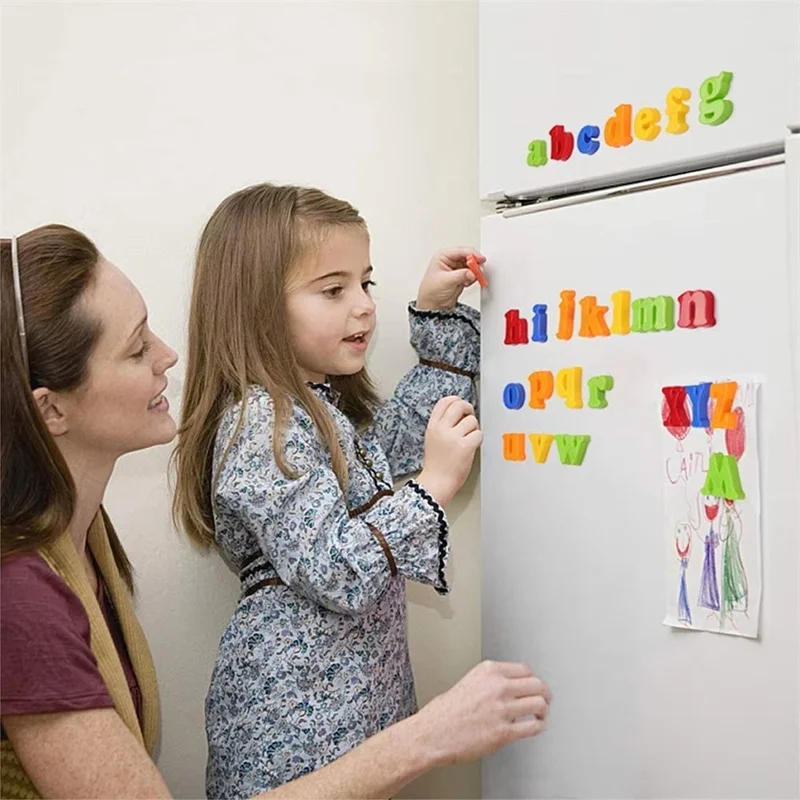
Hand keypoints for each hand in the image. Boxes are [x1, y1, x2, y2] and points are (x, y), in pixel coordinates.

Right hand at [413, 660, 550, 766]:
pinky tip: (535, 726)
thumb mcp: (470, 681)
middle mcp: (498, 687)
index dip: (532, 678)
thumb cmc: (447, 710)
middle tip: (545, 698)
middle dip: (544, 692)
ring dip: (543, 710)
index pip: (525, 669)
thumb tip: (512, 685)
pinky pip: (533, 727)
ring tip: (541, 713)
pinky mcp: (504, 732)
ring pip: (539, 704)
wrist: (434, 732)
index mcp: (489, 671)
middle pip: (537, 684)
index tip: (534, 685)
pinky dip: (539, 726)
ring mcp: (502, 709)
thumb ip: (492, 680)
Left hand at [416, 247, 486, 310]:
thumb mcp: (445, 281)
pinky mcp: (462, 276)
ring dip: (474, 272)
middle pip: (468, 257)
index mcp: (443, 256)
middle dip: (475, 264)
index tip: (480, 259)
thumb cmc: (431, 291)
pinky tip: (466, 283)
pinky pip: (472, 274)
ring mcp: (457, 268)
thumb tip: (472, 272)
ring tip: (469, 280)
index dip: (472, 254)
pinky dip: (473, 278)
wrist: (433, 305)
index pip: (461, 251)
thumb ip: (460, 275)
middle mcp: (450, 260)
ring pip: (472, 266)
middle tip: (478, 272)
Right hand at [416, 396, 481, 505]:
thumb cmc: (437, 464)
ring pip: (472, 420)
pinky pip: (478, 434)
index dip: (455, 400)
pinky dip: (478, 440)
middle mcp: (442, 429)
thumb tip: (460, 413)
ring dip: (474, 429)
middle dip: (468, 409)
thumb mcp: (433, 439)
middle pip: (459, 405)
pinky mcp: (465, 446)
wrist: (437, 483)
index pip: (444, 402)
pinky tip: (471, 447)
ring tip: (468, 439)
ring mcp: (453, 437)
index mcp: (433, 426)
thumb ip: (443, 425)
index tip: (461, 404)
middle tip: (470, 417)